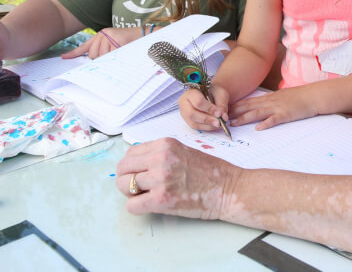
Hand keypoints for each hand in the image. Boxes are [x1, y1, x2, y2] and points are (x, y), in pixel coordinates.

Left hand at [61, 27, 140, 59]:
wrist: (141, 35)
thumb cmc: (126, 43)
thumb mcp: (112, 45)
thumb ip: (102, 51)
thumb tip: (93, 61)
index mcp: (99, 36)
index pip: (84, 46)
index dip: (73, 53)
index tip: (64, 57)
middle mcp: (101, 35)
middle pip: (92, 55)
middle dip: (100, 59)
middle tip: (111, 54)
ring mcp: (108, 37)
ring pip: (101, 56)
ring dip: (109, 57)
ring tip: (118, 50)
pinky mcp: (115, 39)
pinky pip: (110, 54)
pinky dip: (115, 55)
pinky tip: (121, 49)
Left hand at [116, 138, 240, 217]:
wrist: (229, 189)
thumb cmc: (210, 172)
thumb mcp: (182, 151)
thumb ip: (160, 154)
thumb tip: (136, 165)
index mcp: (165, 144)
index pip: (130, 153)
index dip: (132, 166)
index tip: (140, 174)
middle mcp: (160, 158)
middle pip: (123, 168)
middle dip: (126, 179)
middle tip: (138, 188)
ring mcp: (161, 179)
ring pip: (124, 185)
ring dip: (131, 193)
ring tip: (146, 196)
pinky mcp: (162, 199)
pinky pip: (132, 205)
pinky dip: (136, 207)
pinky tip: (149, 205)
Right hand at [179, 84, 230, 130]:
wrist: (210, 94)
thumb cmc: (213, 92)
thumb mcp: (220, 94)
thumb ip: (222, 105)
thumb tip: (224, 117)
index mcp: (190, 92)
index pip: (198, 101)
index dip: (209, 109)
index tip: (218, 113)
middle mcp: (184, 102)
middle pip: (192, 114)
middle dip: (206, 119)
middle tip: (218, 122)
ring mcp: (184, 113)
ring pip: (193, 122)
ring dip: (207, 125)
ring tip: (218, 125)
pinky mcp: (188, 120)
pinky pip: (196, 127)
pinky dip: (206, 128)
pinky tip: (214, 126)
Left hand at [229, 88, 315, 130]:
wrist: (313, 95)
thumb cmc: (299, 97)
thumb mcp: (281, 97)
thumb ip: (271, 101)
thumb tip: (261, 106)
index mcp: (269, 98)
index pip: (248, 102)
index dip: (236, 106)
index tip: (225, 110)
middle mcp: (270, 102)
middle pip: (249, 107)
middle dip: (234, 112)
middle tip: (222, 117)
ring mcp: (277, 108)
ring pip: (257, 113)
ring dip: (244, 118)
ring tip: (233, 124)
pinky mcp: (286, 114)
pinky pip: (274, 119)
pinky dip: (266, 124)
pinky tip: (258, 128)